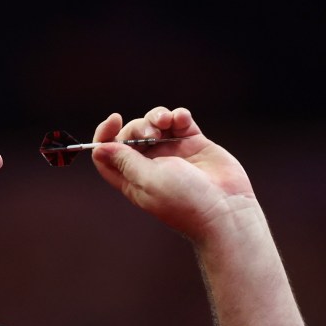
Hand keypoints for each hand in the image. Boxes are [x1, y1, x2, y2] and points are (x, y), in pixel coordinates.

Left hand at [91, 107, 254, 239]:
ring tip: (167, 122)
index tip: (113, 121)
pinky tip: (182, 120)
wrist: (226, 210)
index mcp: (132, 179)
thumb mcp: (148, 180)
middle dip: (136, 126)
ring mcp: (172, 153)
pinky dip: (178, 115)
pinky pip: (180, 121)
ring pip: (154, 124)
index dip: (105, 136)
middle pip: (130, 135)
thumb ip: (125, 161)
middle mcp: (150, 165)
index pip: (107, 154)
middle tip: (151, 132)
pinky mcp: (194, 144)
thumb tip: (99, 148)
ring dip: (157, 116)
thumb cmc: (185, 202)